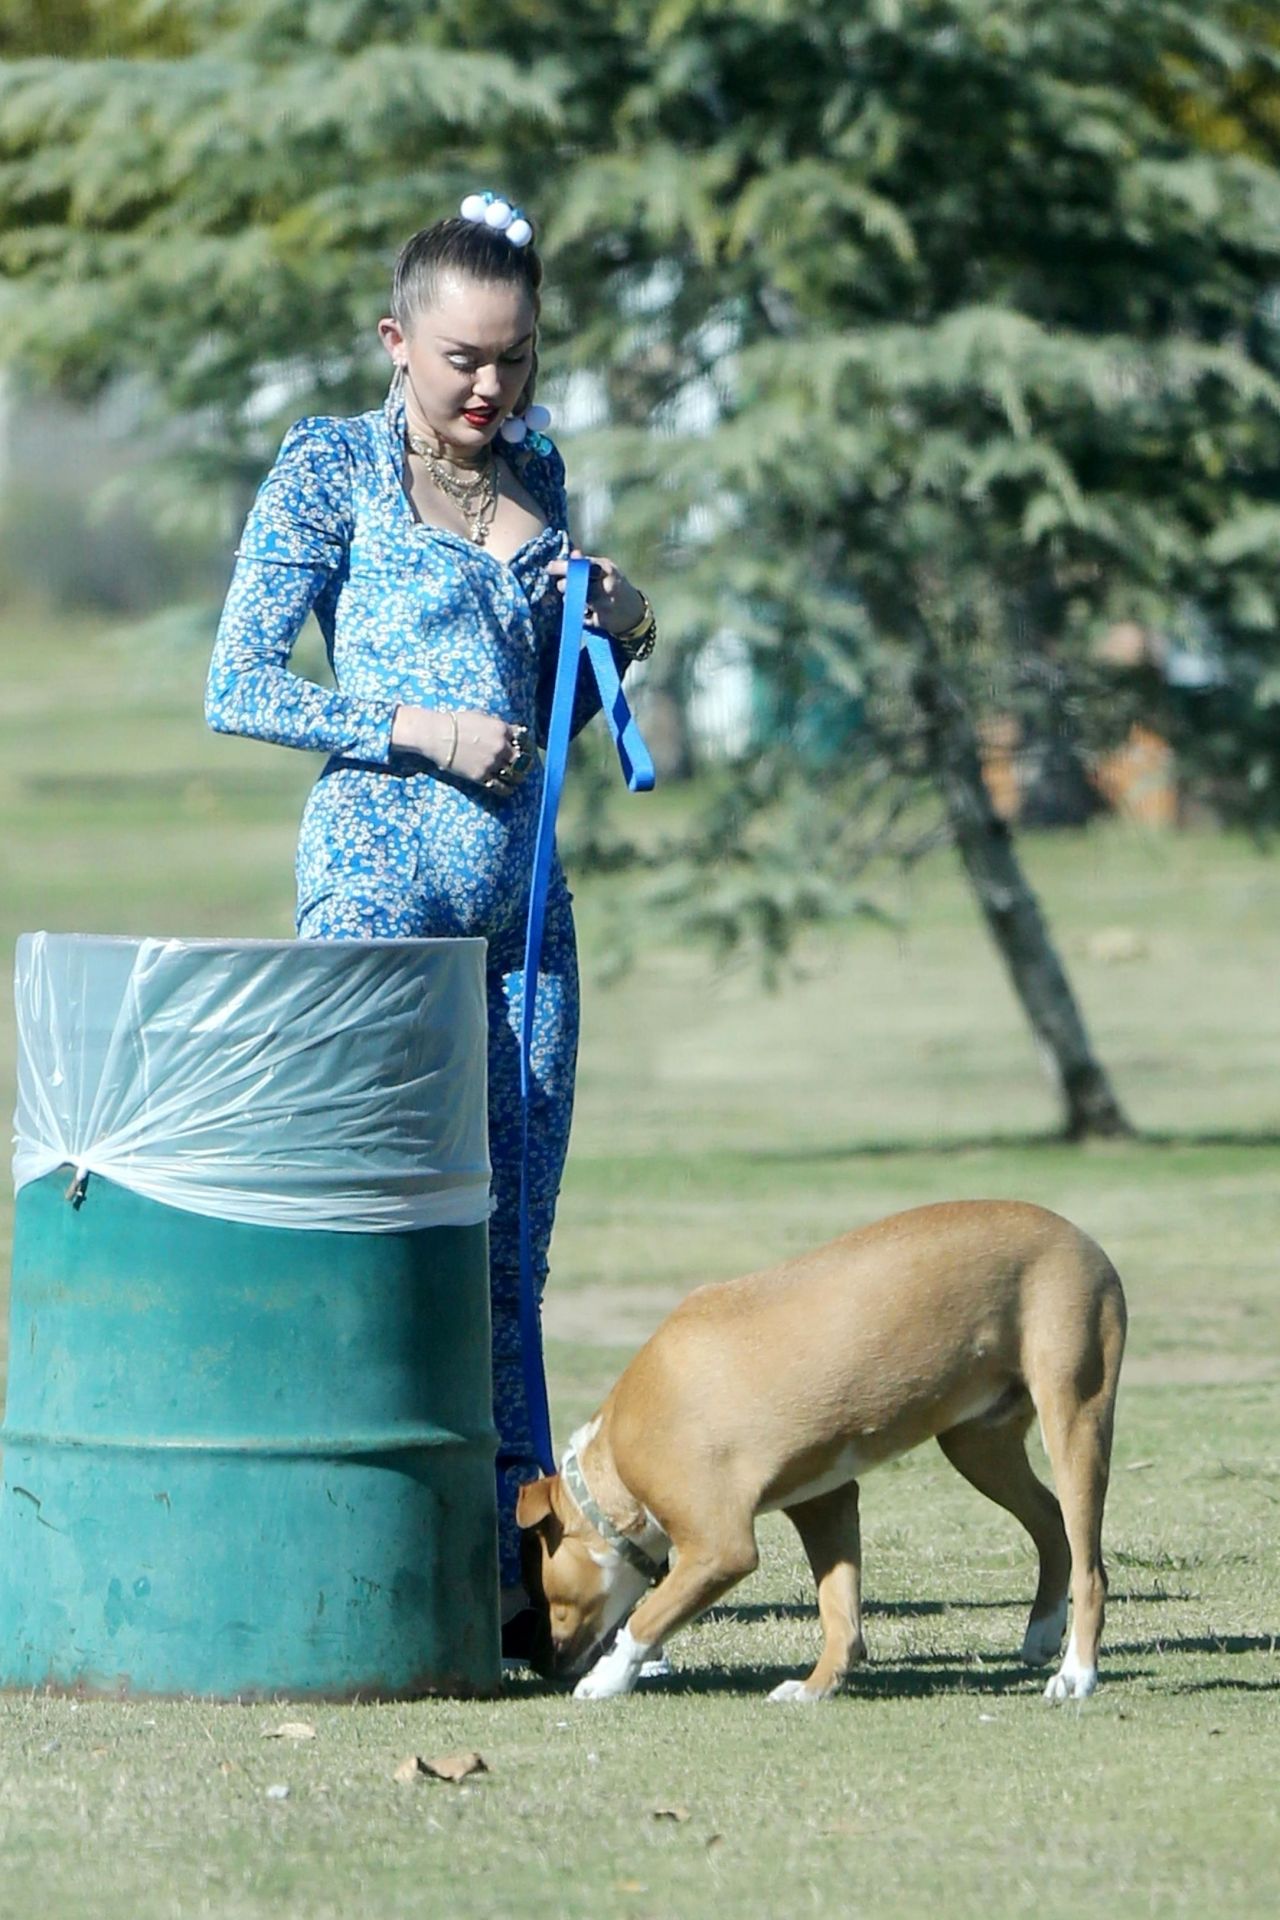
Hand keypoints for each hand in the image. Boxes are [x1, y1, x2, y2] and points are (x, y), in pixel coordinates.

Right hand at [391, 706, 533, 795]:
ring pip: (513, 773)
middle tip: (521, 765)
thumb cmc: (456, 722)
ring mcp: (491, 762)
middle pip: (520, 757)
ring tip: (517, 779)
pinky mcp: (481, 775)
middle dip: (521, 761)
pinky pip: (500, 786)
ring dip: (517, 776)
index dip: (523, 743)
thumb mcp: (480, 716)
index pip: (522, 738)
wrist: (438, 734)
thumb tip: (509, 730)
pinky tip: (509, 789)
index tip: (522, 748)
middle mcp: (500, 746)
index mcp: (501, 729)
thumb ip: (497, 724)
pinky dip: (506, 789)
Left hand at [546, 546, 645, 636]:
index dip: (563, 566)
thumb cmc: (615, 585)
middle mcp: (607, 586)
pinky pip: (579, 616)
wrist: (633, 612)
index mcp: (607, 569)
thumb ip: (588, 563)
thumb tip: (573, 553)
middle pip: (576, 584)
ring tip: (576, 597)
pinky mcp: (600, 621)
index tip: (550, 567)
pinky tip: (584, 610)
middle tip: (562, 585)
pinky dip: (577, 612)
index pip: (581, 565)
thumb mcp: (605, 570)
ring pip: (575, 600)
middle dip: (564, 585)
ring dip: (569, 599)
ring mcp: (605, 605)